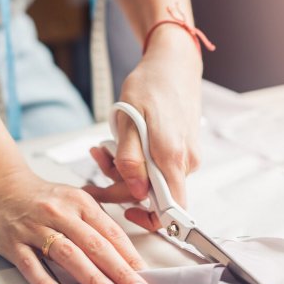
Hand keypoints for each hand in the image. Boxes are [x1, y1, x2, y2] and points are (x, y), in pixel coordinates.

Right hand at [0, 170, 152, 283]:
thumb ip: (99, 222)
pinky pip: (31, 264)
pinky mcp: (13, 242)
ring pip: (68, 255)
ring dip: (93, 279)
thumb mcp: (75, 200)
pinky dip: (46, 281)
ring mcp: (36, 228)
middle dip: (120, 272)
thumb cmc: (42, 199)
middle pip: (95, 245)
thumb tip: (126, 252)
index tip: (144, 276)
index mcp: (80, 203)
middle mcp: (60, 214)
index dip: (130, 256)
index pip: (110, 232)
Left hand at [84, 26, 202, 230]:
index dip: (149, 219)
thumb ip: (130, 160)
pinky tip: (122, 142)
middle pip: (154, 195)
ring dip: (126, 169)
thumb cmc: (151, 85)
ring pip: (154, 179)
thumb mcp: (129, 120)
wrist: (174, 63)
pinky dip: (138, 159)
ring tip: (104, 146)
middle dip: (121, 184)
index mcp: (172, 158)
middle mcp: (185, 161)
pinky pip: (159, 166)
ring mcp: (186, 156)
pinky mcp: (183, 149)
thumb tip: (135, 192)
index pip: (171, 211)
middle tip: (97, 162)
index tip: (126, 211)